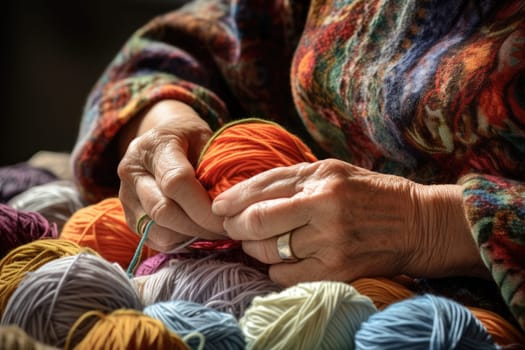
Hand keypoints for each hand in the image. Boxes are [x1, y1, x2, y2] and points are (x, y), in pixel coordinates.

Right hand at [118, 100, 224, 251]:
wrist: (164, 136)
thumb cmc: (192, 138)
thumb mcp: (207, 139)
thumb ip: (214, 166)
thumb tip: (231, 203)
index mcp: (155, 145)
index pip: (175, 182)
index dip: (203, 207)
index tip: (227, 218)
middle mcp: (132, 170)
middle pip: (162, 210)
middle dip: (198, 226)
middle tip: (226, 230)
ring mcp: (125, 194)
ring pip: (156, 230)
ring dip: (189, 237)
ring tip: (213, 232)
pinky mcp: (128, 215)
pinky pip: (153, 239)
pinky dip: (179, 242)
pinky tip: (197, 234)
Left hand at [212, 159, 487, 285]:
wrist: (420, 223)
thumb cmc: (373, 193)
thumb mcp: (335, 171)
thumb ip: (294, 179)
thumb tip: (247, 193)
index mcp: (321, 176)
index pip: (261, 188)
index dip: (231, 200)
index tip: (218, 208)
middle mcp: (324, 206)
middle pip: (257, 221)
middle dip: (235, 227)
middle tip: (233, 228)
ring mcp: (331, 240)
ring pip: (268, 251)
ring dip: (254, 249)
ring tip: (256, 244)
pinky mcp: (338, 270)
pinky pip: (286, 275)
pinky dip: (275, 269)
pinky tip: (282, 261)